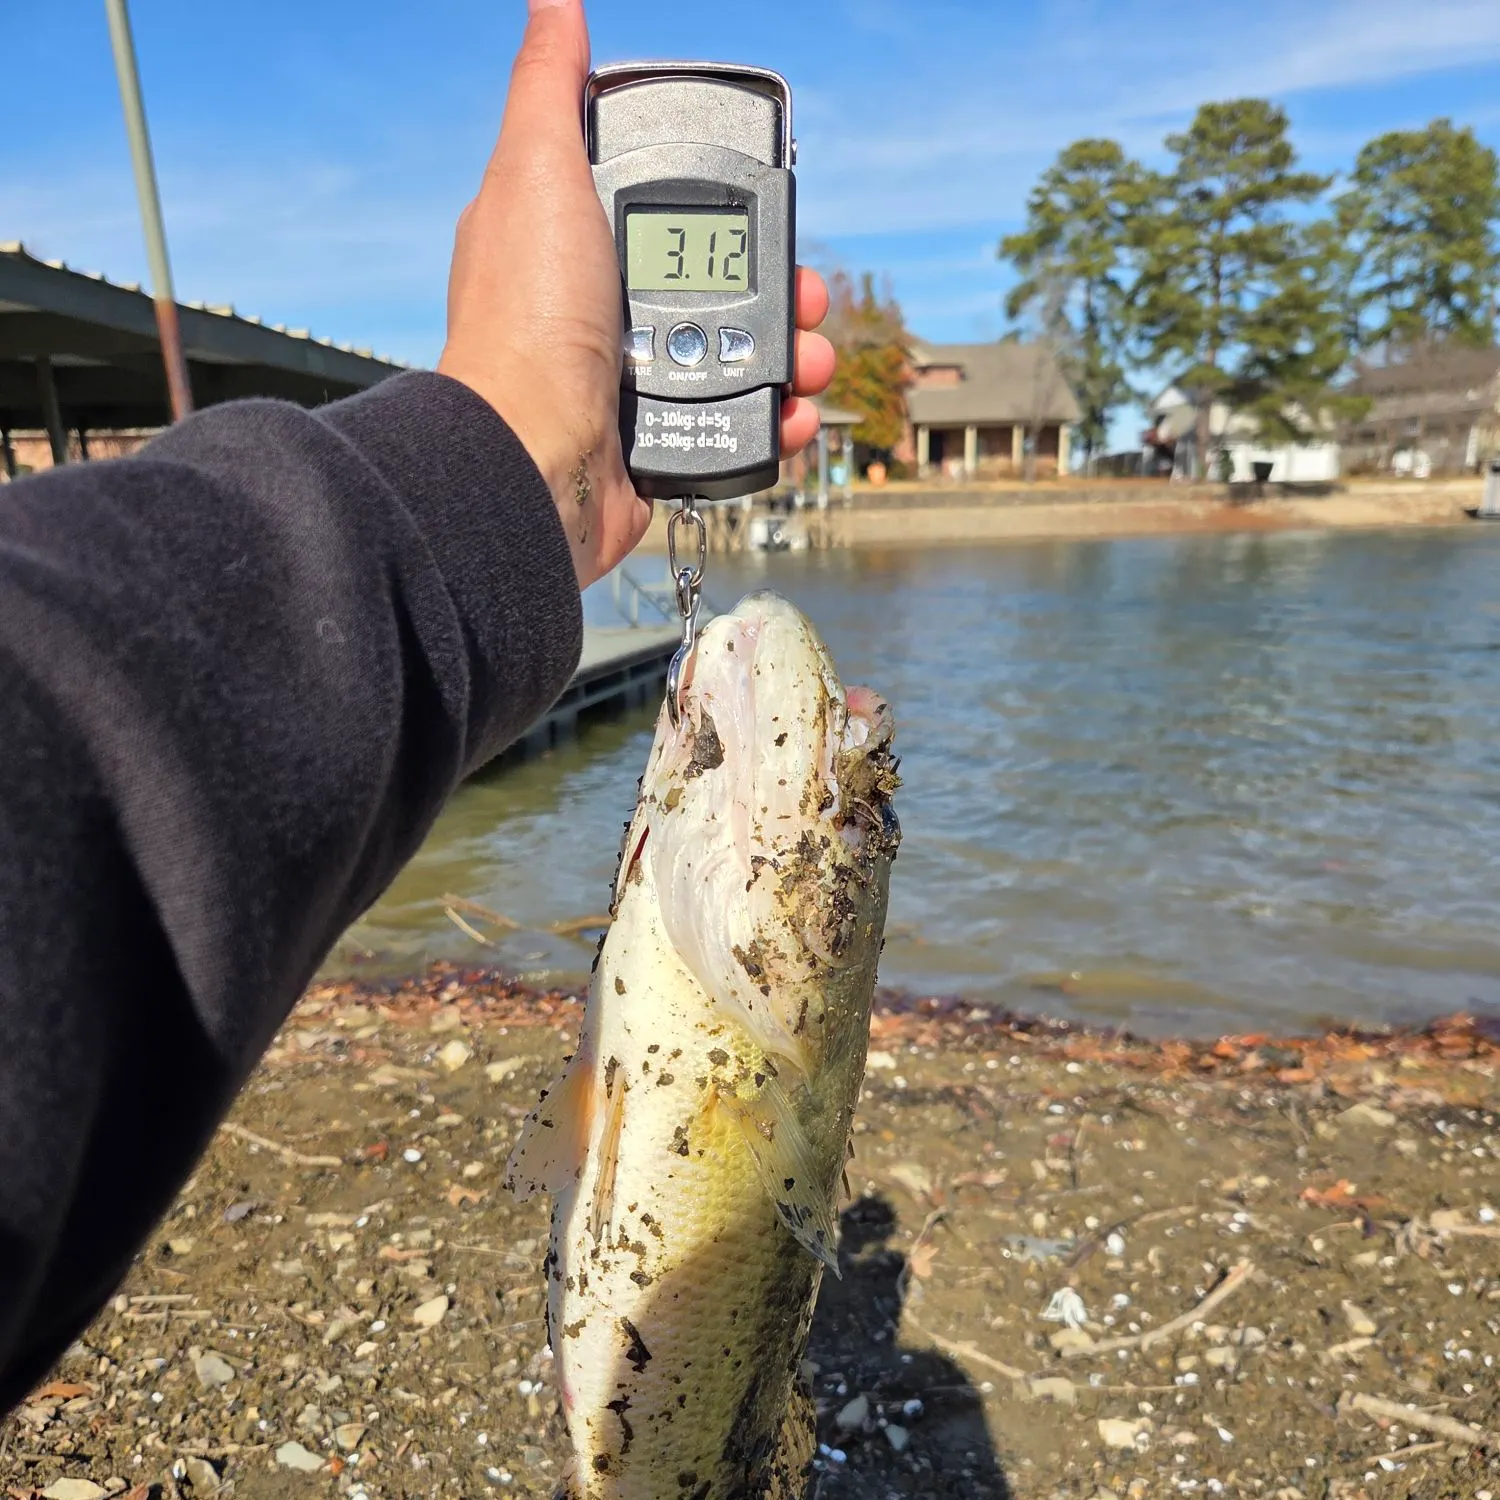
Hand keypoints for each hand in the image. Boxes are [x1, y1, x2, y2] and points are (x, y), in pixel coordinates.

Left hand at [437, 0, 834, 590]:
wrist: (533, 455)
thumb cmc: (526, 320)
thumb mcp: (536, 174)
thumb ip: (550, 89)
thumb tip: (555, 6)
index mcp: (576, 248)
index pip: (668, 215)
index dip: (724, 211)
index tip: (763, 212)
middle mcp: (603, 315)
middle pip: (718, 288)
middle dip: (778, 289)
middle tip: (807, 295)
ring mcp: (632, 384)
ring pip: (738, 359)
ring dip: (792, 357)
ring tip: (811, 361)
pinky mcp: (656, 446)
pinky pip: (736, 427)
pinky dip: (775, 421)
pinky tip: (793, 411)